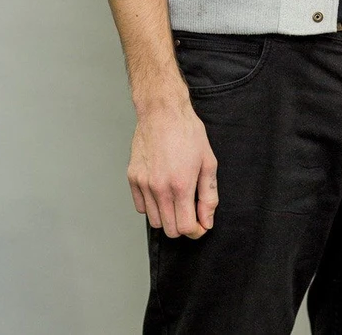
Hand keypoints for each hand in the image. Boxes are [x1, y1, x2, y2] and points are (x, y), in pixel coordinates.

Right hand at [127, 96, 218, 237]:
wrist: (162, 111)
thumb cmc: (188, 132)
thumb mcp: (208, 161)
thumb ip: (209, 195)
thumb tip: (207, 221)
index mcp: (181, 185)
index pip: (186, 228)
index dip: (197, 230)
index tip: (201, 224)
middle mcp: (159, 188)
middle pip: (169, 230)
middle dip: (183, 226)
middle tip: (190, 211)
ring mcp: (143, 183)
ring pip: (154, 221)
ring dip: (167, 217)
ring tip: (176, 199)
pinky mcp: (132, 178)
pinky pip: (141, 207)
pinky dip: (152, 206)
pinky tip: (162, 191)